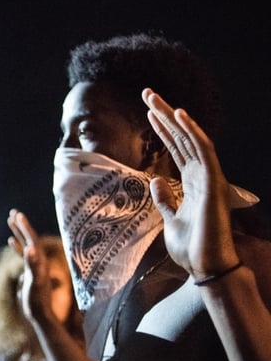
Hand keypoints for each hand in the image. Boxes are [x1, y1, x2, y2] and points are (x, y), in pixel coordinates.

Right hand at [7, 209, 55, 321]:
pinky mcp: (30, 271)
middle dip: (22, 225)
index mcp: (40, 260)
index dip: (24, 227)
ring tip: (11, 220)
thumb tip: (30, 248)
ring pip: (26, 243)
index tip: (17, 215)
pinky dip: (17, 246)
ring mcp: (35, 265)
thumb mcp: (34, 282)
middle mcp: (39, 261)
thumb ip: (32, 265)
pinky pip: (23, 254)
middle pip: (30, 238)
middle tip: (13, 212)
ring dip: (19, 232)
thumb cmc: (37, 300)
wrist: (40, 314)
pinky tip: (11, 240)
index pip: (32, 239)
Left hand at [142, 88, 239, 277]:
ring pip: (190, 137)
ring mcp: (209, 177)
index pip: (176, 149)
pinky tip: (178, 114)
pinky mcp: (213, 181)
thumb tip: (155, 180)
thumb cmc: (190, 247)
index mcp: (192, 183)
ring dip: (172, 116)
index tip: (148, 113)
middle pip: (181, 138)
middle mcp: (202, 175)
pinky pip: (203, 149)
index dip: (163, 130)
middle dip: (164, 115)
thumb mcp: (170, 219)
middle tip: (146, 94)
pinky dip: (191, 130)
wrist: (204, 266)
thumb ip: (164, 199)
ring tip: (153, 98)